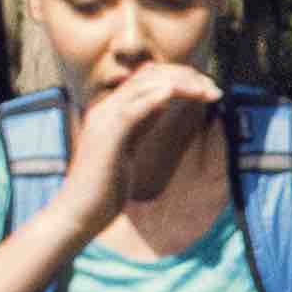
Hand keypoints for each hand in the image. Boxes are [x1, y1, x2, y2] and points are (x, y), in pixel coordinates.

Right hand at [43, 56, 221, 239]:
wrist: (77, 214)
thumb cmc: (103, 188)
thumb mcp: (128, 148)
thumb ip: (141, 124)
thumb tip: (162, 102)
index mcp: (111, 112)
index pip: (147, 78)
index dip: (179, 77)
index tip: (207, 88)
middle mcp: (105, 110)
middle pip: (149, 76)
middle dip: (186, 78)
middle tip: (214, 89)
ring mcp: (104, 122)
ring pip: (144, 87)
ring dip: (180, 85)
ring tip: (208, 92)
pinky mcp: (106, 139)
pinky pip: (132, 111)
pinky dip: (155, 99)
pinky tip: (175, 94)